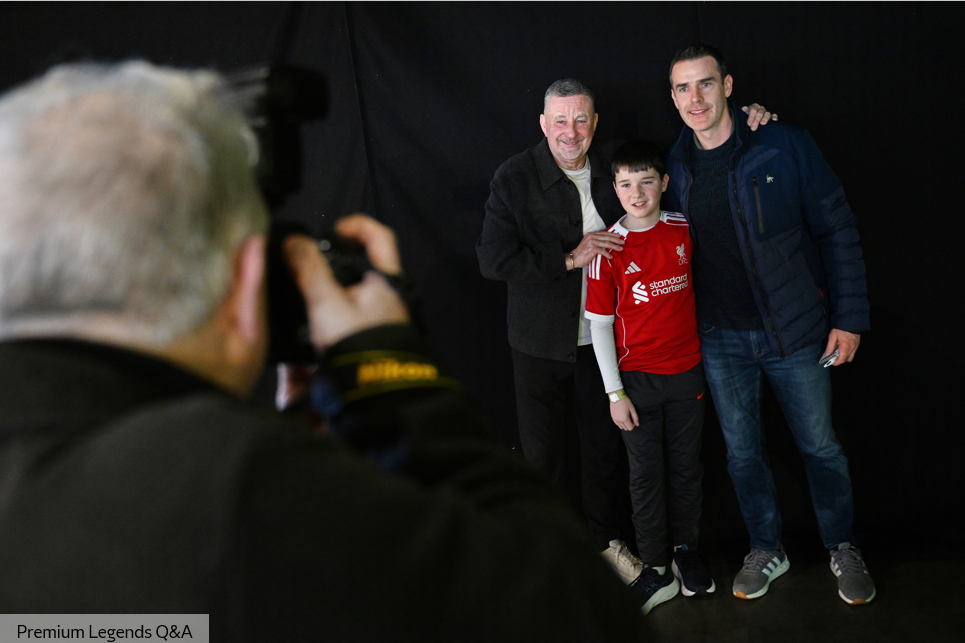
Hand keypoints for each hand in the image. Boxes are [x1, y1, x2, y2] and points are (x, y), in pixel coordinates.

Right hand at [283, 215, 408, 351]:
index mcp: (384, 281)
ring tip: (294, 302)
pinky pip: (337, 329)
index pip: (381, 238)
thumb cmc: (358, 341)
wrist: (376, 395)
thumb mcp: (327, 302)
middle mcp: (385, 299)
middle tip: (303, 269)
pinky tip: (298, 338)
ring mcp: (375, 324)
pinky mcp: (362, 345)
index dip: (358, 225)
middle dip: (329, 268)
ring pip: (344, 301)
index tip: (333, 229)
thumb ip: (309, 270)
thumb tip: (293, 240)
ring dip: (319, 302)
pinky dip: (317, 331)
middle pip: (358, 270)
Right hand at [571, 231, 623, 268]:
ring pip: (606, 243)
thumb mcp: (589, 243)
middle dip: (616, 239)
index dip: (612, 234)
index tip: (619, 236)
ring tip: (620, 249)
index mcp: (591, 234)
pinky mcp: (592, 249)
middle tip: (623, 242)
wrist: (574, 258)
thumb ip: (596, 241)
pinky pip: (602, 251)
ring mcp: (592, 242)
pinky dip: (607, 254)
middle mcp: (592, 237)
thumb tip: (606, 242)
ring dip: (614, 246)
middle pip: (606, 237)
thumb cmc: (582, 252)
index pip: (604, 233)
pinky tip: (611, 257)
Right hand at [609, 395, 637, 430]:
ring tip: (626, 418)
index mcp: (624, 419)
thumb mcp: (632, 408)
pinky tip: (622, 418)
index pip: (630, 428)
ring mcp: (615, 419)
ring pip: (621, 427)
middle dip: (629, 425)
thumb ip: (635, 417)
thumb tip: (637, 424)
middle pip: (625, 428)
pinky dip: (620, 423)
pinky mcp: (612, 417)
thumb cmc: (625, 401)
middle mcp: (619, 420)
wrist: (616, 396)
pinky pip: (617, 424)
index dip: (633, 425)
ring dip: (624, 425)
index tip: (633, 420)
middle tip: (630, 418)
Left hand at [742, 103, 777, 130]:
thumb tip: (744, 108)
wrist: (752, 128)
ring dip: (765, 118)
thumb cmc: (747, 123)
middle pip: (760, 112)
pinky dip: (774, 117)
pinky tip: (773, 120)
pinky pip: (774, 116)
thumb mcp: (744, 119)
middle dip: (756, 120)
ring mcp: (766, 113)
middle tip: (753, 128)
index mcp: (753, 108)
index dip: (751, 116)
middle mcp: (760, 109)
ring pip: (767, 113)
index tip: (749, 124)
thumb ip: (743, 114)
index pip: (753, 109)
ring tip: (762, 124)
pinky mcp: (772, 117)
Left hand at [823, 329, 859, 365]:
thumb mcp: (832, 336)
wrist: (851, 321)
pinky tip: (843, 348)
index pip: (841, 360)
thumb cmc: (840, 328)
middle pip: (846, 360)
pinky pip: (853, 353)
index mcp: (845, 348)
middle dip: (839, 360)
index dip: (835, 363)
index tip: (830, 362)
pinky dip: (848, 353)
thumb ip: (829, 347)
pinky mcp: (857, 344)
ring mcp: (856, 347)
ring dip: (844, 357)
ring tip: (838, 352)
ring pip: (851, 357)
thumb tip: (827, 355)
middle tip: (833, 357)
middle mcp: (852, 349)